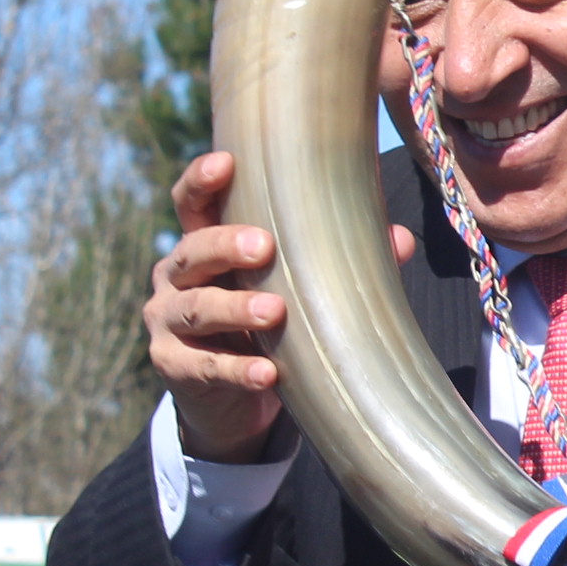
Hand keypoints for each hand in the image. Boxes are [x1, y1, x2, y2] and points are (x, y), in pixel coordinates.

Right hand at [146, 150, 414, 461]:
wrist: (232, 401)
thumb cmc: (266, 326)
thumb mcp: (293, 290)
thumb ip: (336, 263)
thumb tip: (399, 239)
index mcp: (204, 246)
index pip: (191, 204)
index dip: (201, 182)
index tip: (226, 164)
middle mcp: (176, 277)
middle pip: (193, 251)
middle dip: (226, 246)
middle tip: (264, 246)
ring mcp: (167, 322)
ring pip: (197, 309)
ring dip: (234, 308)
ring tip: (274, 312)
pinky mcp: (173, 367)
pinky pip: (205, 367)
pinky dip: (237, 370)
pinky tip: (267, 373)